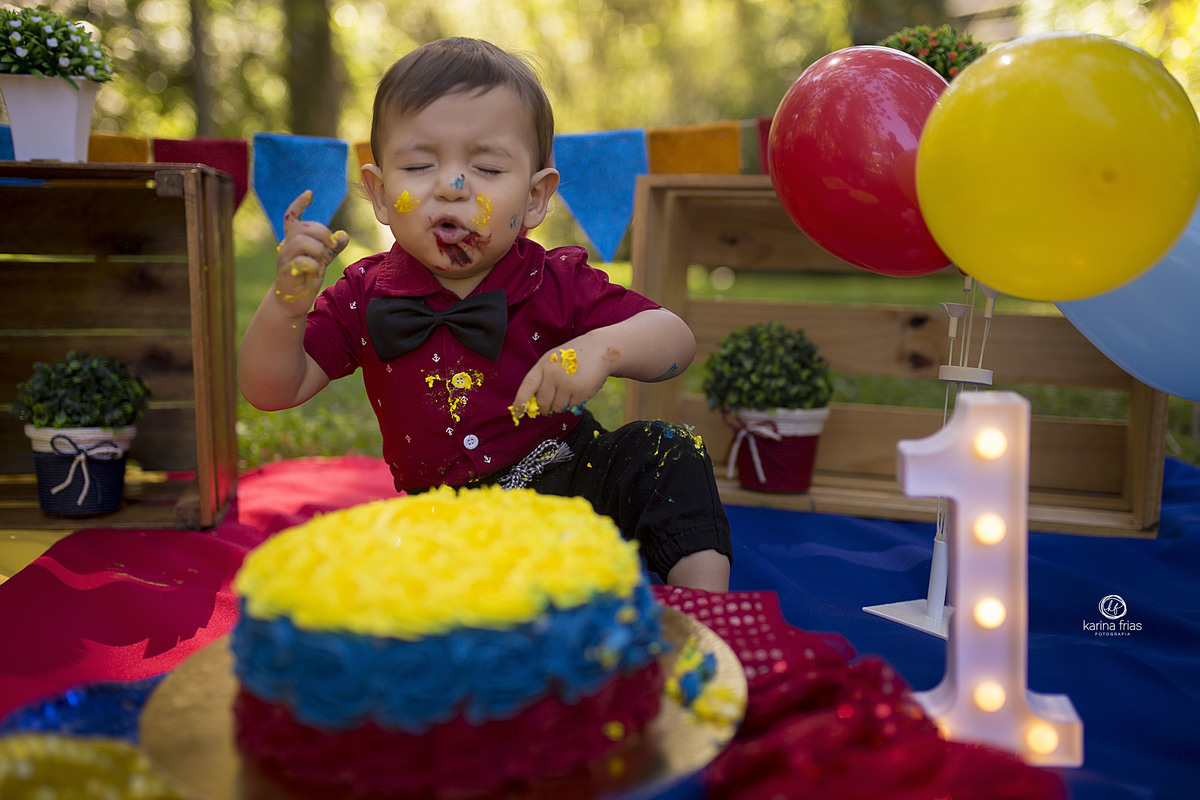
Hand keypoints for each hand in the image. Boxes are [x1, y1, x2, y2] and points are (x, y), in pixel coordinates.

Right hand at [273, 190, 348, 316]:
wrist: (292, 301)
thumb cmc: (306, 277)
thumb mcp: (321, 259)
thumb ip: (332, 247)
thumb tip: (344, 234)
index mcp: (293, 239)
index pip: (292, 216)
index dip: (299, 204)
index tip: (309, 193)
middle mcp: (286, 245)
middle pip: (303, 227)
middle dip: (322, 232)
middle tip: (332, 245)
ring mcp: (285, 258)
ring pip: (301, 241)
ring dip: (318, 249)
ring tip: (320, 261)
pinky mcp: (287, 272)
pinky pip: (302, 261)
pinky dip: (313, 265)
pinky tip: (315, 272)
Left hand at [510, 340, 615, 421]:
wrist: (599, 349)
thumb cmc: (573, 356)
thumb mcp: (553, 360)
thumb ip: (542, 378)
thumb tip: (535, 403)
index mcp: (543, 365)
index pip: (527, 386)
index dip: (520, 402)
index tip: (517, 412)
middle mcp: (553, 374)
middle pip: (543, 403)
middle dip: (545, 408)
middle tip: (549, 405)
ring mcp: (567, 383)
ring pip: (557, 407)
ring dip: (561, 405)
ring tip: (568, 391)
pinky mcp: (581, 392)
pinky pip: (571, 407)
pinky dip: (574, 403)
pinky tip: (579, 389)